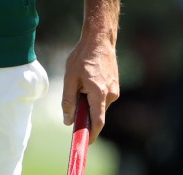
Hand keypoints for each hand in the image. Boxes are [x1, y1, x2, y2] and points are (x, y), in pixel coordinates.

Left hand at [61, 0, 120, 143]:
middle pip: (98, 114)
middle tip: (73, 104)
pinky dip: (94, 95)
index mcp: (99, 93)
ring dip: (89, 102)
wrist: (100, 39)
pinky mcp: (115, 85)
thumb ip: (68, 100)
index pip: (98, 122)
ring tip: (79, 83)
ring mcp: (115, 89)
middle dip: (86, 114)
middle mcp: (110, 94)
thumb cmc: (83, 57)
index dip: (91, 134)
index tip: (84, 142)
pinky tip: (87, 80)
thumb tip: (68, 121)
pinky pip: (103, 97)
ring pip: (100, 104)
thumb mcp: (70, 78)